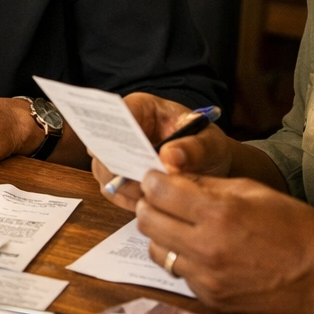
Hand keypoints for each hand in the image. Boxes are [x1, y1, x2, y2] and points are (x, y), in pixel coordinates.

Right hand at [91, 93, 234, 211]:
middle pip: (102, 145)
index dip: (113, 130)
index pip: (116, 112)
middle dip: (119, 166)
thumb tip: (169, 158)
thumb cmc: (208, 146)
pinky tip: (149, 204)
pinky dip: (127, 200)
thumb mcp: (210, 143)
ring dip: (123, 187)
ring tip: (150, 196)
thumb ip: (194, 148)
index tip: (123, 151)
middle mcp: (122, 130)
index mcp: (141, 109)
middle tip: (142, 181)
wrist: (211, 167)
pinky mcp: (119, 177)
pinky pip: (113, 191)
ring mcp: (117, 154)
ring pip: (104, 171)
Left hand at [135, 170, 313, 313]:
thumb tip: (174, 179)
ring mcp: (207, 277)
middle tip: (162, 202)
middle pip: (147, 222)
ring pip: (157, 251)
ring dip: (163, 236)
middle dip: (150, 206)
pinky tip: (203, 253)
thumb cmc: (295, 227)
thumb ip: (208, 185)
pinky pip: (180, 274)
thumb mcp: (253, 190)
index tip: (156, 179)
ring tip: (182, 228)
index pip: (158, 192)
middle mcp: (206, 247)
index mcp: (218, 213)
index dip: (153, 181)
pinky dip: (184, 261)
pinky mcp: (211, 298)